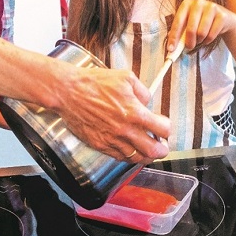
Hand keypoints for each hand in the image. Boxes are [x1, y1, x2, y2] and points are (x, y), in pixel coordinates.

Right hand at [53, 67, 170, 163]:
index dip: (166, 128)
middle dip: (162, 149)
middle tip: (163, 146)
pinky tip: (131, 150)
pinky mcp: (100, 145)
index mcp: (134, 112)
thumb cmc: (94, 83)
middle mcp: (125, 130)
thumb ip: (142, 91)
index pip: (162, 129)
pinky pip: (119, 157)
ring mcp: (112, 140)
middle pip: (153, 150)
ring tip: (149, 151)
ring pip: (136, 158)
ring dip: (146, 156)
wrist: (69, 92)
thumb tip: (147, 102)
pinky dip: (129, 156)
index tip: (163, 125)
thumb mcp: (126, 77)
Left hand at [167, 0, 235, 51]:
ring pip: (202, 33)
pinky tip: (208, 36)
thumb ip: (179, 33)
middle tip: (189, 47)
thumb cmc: (201, 21)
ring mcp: (211, 8)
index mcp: (186, 4)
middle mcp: (198, 3)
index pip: (178, 22)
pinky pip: (212, 35)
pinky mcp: (222, 15)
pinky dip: (208, 40)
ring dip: (200, 40)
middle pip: (191, 29)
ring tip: (200, 38)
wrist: (223, 18)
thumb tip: (171, 47)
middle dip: (189, 42)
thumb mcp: (188, 23)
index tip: (171, 49)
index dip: (174, 36)